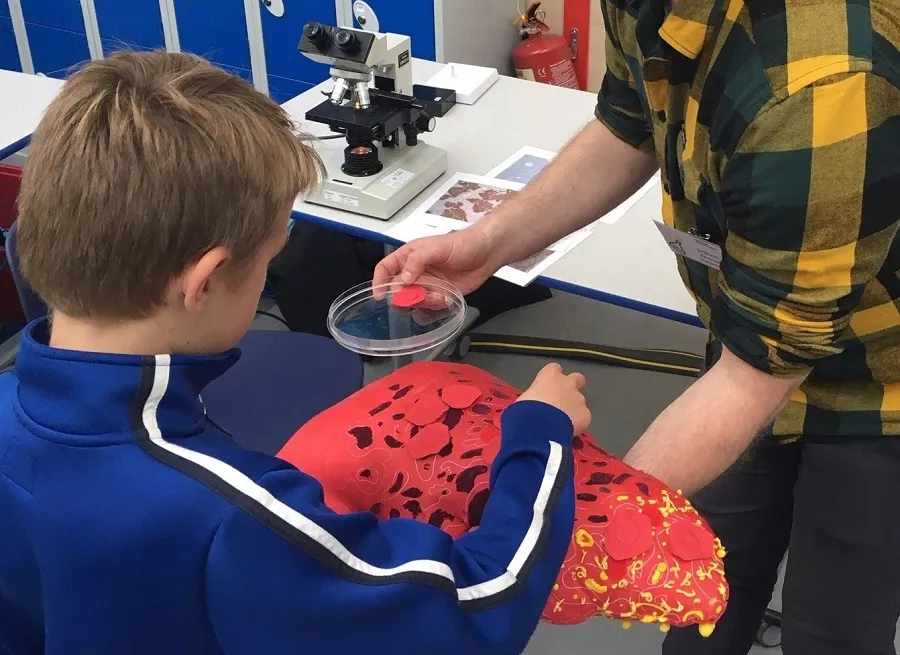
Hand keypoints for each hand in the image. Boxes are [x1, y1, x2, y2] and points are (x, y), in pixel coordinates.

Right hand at [374, 229, 501, 294]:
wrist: (487, 253)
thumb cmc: (461, 244)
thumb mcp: (436, 247)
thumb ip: (417, 261)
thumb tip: (402, 280)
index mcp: (409, 256)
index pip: (385, 268)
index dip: (379, 281)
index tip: (380, 295)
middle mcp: (415, 272)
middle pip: (397, 290)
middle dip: (405, 296)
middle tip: (418, 296)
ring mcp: (427, 284)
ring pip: (413, 300)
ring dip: (423, 302)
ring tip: (439, 296)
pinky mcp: (440, 295)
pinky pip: (429, 307)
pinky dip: (435, 306)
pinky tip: (446, 298)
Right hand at [518, 363, 590, 434]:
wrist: (539, 428)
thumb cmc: (524, 411)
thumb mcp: (522, 400)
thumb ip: (533, 398)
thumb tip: (532, 406)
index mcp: (549, 376)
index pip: (555, 368)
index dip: (553, 377)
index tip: (548, 386)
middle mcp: (567, 384)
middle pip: (578, 378)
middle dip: (573, 386)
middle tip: (564, 399)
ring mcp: (579, 399)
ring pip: (580, 401)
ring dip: (573, 408)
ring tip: (561, 422)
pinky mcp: (586, 415)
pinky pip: (583, 418)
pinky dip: (577, 423)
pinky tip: (567, 431)